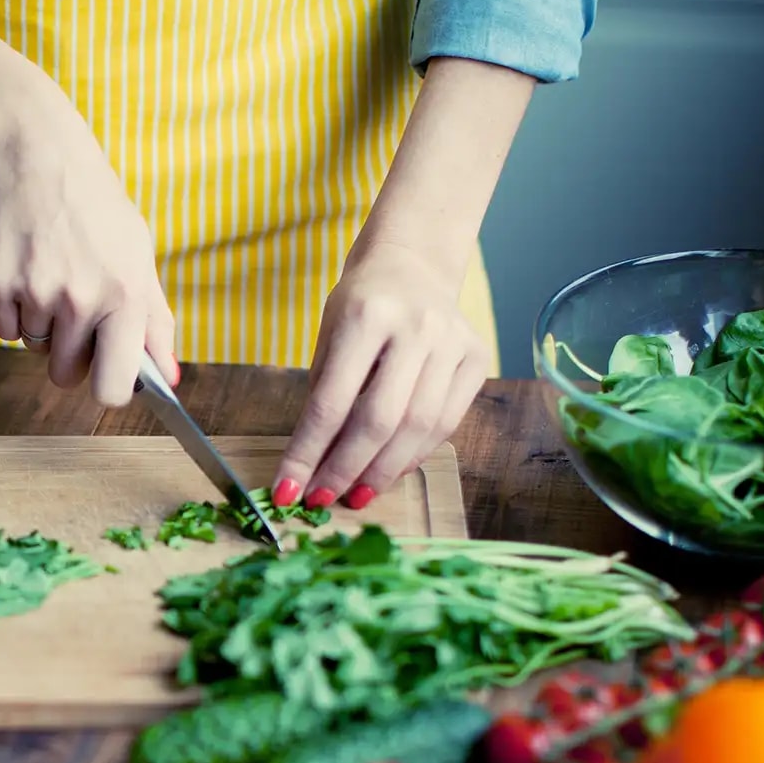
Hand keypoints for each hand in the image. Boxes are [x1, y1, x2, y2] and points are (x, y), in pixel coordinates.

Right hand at [0, 126, 178, 405]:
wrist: (34, 153)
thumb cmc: (94, 205)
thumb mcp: (138, 254)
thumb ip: (155, 321)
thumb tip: (168, 378)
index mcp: (126, 295)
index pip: (113, 388)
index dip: (107, 389)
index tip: (104, 374)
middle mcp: (80, 299)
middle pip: (65, 375)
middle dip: (69, 355)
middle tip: (73, 309)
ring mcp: (34, 293)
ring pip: (34, 348)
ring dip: (41, 323)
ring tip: (50, 271)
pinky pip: (4, 329)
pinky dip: (11, 308)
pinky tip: (24, 266)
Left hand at [273, 239, 491, 509]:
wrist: (413, 261)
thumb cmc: (360, 304)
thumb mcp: (328, 336)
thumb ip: (324, 395)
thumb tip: (311, 467)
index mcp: (366, 317)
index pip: (331, 402)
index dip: (307, 454)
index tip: (287, 490)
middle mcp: (416, 328)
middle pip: (380, 420)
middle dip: (346, 469)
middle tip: (323, 500)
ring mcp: (452, 342)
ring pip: (419, 427)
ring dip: (383, 471)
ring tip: (356, 495)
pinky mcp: (476, 358)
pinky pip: (447, 422)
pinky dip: (415, 454)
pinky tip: (390, 470)